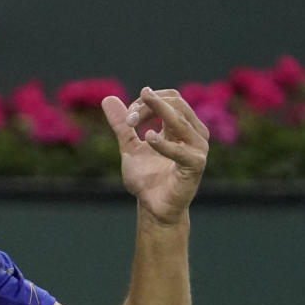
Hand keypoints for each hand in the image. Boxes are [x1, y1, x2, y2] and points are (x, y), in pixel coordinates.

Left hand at [102, 88, 208, 223]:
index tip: (127, 118)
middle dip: (149, 105)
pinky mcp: (196, 165)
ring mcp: (197, 148)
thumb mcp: (129, 146)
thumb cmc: (146, 178)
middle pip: (176, 102)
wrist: (153, 207)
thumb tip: (107, 99)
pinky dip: (163, 143)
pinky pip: (182, 150)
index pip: (170, 98)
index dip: (147, 101)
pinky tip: (147, 137)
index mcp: (181, 127)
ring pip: (181, 119)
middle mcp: (194, 133)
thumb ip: (121, 125)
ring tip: (132, 121)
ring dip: (155, 114)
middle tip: (129, 119)